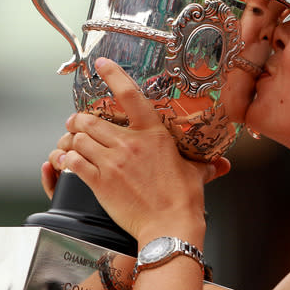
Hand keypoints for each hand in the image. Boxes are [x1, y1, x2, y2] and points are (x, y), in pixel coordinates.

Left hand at [42, 57, 230, 241]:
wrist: (169, 225)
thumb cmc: (184, 199)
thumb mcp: (196, 173)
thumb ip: (207, 165)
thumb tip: (224, 165)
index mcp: (153, 134)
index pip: (129, 95)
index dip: (112, 74)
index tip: (101, 64)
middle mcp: (129, 143)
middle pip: (89, 119)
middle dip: (78, 120)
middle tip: (76, 123)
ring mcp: (112, 161)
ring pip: (77, 138)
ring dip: (69, 139)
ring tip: (70, 142)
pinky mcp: (100, 181)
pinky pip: (73, 161)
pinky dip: (65, 159)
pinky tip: (65, 160)